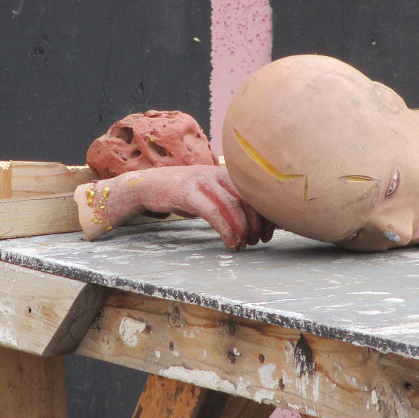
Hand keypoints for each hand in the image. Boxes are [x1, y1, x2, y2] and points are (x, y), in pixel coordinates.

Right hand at [74, 165, 273, 249]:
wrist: (148, 186)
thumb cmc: (184, 194)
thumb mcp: (210, 194)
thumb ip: (229, 202)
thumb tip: (256, 223)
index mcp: (227, 173)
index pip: (255, 192)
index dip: (266, 214)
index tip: (270, 232)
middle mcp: (217, 173)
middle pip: (248, 197)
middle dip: (258, 222)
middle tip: (258, 240)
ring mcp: (202, 180)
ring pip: (232, 204)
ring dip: (243, 228)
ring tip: (244, 244)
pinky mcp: (187, 192)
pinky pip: (212, 211)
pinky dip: (225, 229)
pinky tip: (230, 242)